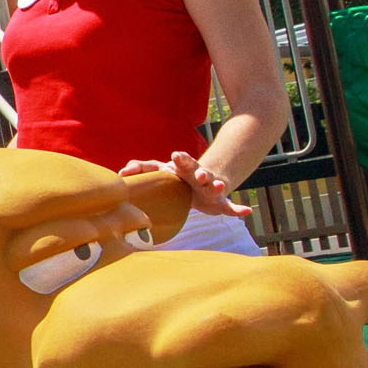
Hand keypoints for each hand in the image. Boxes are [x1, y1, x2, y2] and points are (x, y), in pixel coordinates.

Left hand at [120, 152, 250, 219]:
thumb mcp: (161, 171)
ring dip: (216, 186)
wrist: (201, 183)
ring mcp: (211, 187)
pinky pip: (230, 206)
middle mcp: (199, 175)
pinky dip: (238, 209)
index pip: (182, 162)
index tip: (176, 155)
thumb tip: (121, 172)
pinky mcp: (220, 201)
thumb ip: (142, 168)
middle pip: (200, 171)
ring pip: (215, 185)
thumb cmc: (176, 177)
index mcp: (185, 168)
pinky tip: (246, 212)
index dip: (181, 160)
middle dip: (200, 171)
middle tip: (199, 174)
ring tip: (219, 187)